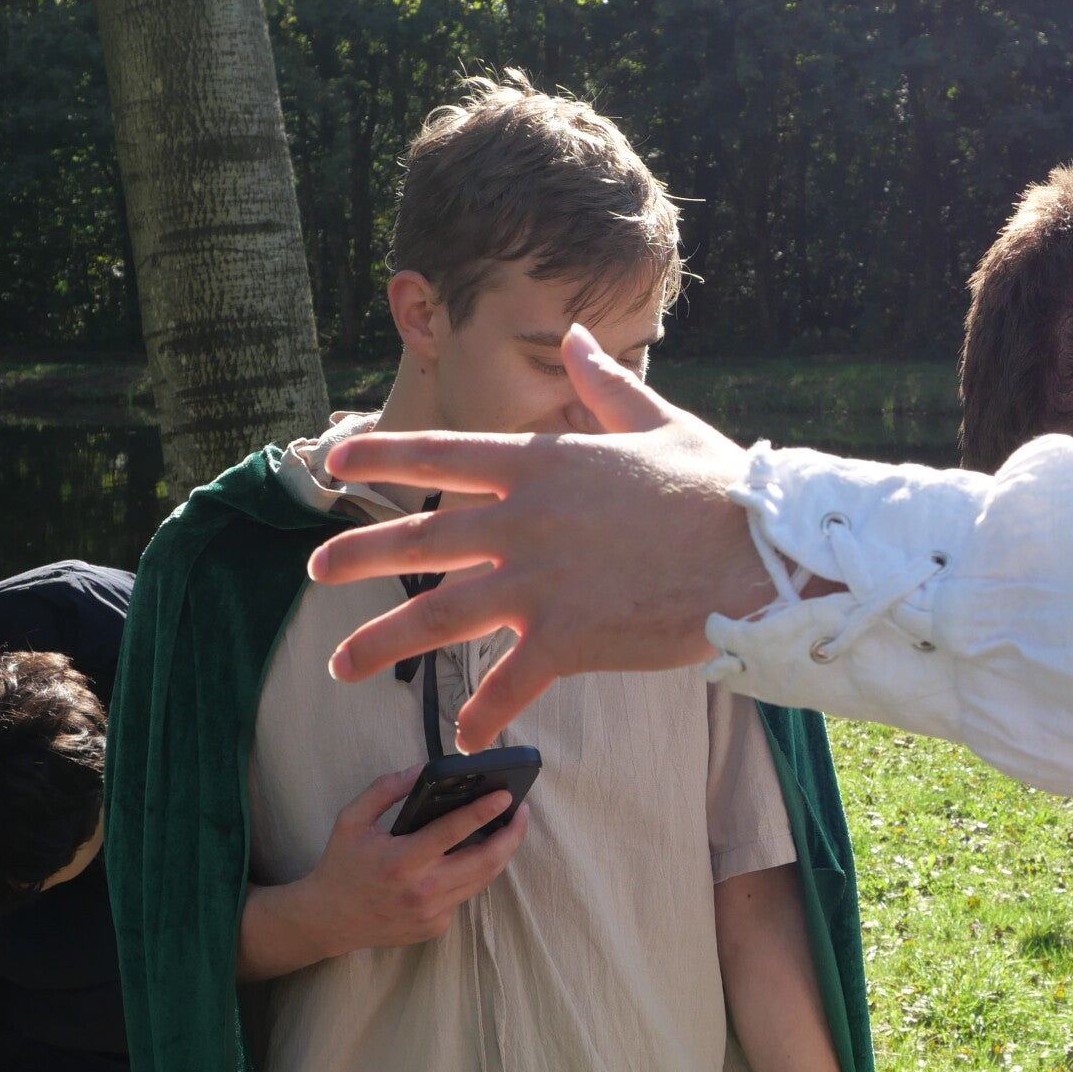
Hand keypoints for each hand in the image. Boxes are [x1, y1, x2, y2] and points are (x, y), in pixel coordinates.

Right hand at [237, 767, 528, 980]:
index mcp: (402, 861)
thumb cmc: (341, 865)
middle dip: (512, 835)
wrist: (327, 920)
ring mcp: (432, 913)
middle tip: (522, 813)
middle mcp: (422, 891)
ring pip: (482, 880)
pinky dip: (471, 874)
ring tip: (509, 829)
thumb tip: (423, 769)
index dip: (484, 811)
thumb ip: (386, 789)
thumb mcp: (352, 819)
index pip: (454, 831)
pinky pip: (464, 895)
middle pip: (485, 861)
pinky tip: (471, 857)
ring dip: (501, 853)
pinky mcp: (436, 926)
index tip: (507, 795)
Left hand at [303, 332, 779, 748]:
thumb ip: (606, 385)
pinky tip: (464, 735)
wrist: (758, 554)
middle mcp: (523, 520)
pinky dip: (484, 712)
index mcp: (541, 461)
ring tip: (339, 665)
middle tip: (314, 569)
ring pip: (439, 615)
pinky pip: (508, 684)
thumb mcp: (658, 420)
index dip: (382, 457)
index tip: (335, 463)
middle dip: (357, 554)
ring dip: (383, 642)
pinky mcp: (566, 638)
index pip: (441, 455)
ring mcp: (538, 582)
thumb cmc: (717, 487)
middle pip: (418, 538)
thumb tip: (579, 337)